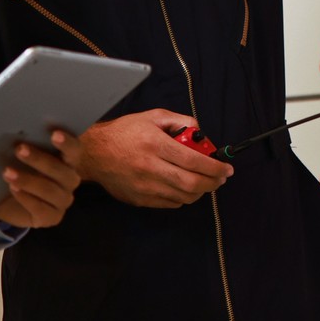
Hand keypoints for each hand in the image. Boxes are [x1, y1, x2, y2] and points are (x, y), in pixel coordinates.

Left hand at [0, 134, 83, 228]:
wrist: (10, 203)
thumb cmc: (21, 172)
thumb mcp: (22, 158)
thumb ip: (25, 146)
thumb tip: (12, 134)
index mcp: (68, 162)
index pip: (75, 151)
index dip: (67, 143)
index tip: (54, 134)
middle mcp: (70, 181)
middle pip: (62, 171)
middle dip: (40, 160)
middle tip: (19, 149)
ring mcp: (63, 201)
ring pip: (50, 190)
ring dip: (27, 180)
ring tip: (7, 172)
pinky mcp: (52, 218)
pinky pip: (41, 208)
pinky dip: (25, 198)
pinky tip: (12, 189)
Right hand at [68, 109, 232, 208]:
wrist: (93, 153)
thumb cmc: (124, 132)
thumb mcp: (153, 117)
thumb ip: (179, 121)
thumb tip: (200, 133)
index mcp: (155, 144)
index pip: (193, 160)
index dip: (215, 167)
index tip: (226, 168)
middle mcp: (151, 167)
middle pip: (192, 183)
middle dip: (213, 183)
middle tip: (220, 178)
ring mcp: (145, 186)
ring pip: (184, 196)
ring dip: (200, 191)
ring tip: (204, 182)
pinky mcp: (140, 199)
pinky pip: (171, 203)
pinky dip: (183, 197)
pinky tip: (184, 187)